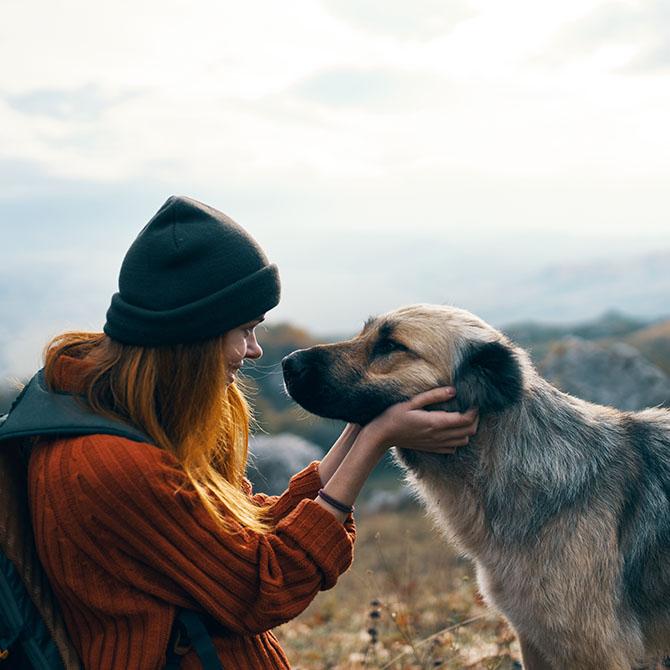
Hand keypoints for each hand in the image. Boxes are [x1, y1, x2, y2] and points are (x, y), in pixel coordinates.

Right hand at [361, 387, 478, 454]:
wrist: (382, 435)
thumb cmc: (394, 415)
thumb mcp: (412, 401)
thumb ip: (434, 396)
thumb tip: (453, 390)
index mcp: (436, 423)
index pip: (465, 420)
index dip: (474, 411)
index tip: (473, 401)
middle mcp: (439, 436)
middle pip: (469, 431)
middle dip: (474, 419)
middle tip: (470, 408)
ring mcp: (436, 444)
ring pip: (463, 441)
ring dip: (467, 430)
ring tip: (462, 417)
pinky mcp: (432, 449)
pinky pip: (453, 448)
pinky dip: (457, 439)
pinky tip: (451, 429)